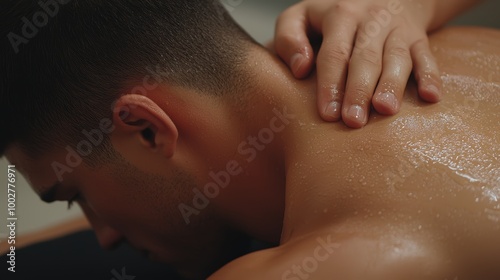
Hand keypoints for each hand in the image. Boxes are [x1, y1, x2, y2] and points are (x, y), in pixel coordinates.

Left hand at [275, 0, 442, 127]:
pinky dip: (431, 76)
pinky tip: (431, 97)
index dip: (330, 84)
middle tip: (353, 121)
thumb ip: (288, 39)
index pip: (333, 53)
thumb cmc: (332, 16)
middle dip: (358, 90)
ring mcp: (396, 29)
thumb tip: (300, 69)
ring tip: (386, 110)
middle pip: (364, 58)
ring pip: (396, 57)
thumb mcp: (301, 16)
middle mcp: (370, 20)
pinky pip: (427, 56)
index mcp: (339, 15)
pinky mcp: (418, 37)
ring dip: (392, 84)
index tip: (328, 114)